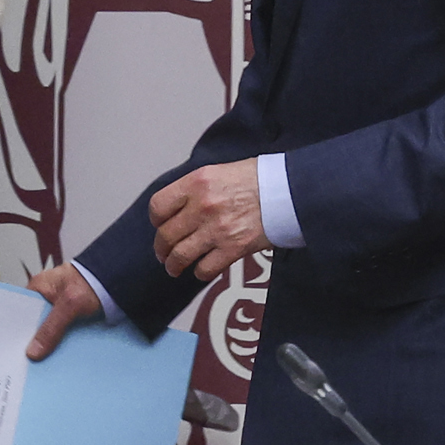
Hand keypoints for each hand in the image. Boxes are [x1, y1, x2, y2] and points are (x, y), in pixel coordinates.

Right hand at [22, 260, 103, 361]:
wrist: (120, 278)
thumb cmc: (92, 282)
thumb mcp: (69, 305)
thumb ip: (51, 328)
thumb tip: (33, 352)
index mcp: (38, 288)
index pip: (20, 312)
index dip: (16, 330)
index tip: (14, 349)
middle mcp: (46, 298)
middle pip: (34, 324)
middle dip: (33, 341)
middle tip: (27, 362)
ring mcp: (59, 308)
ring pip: (48, 330)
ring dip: (48, 344)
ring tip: (41, 365)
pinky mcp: (71, 317)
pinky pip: (62, 332)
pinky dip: (61, 342)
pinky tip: (58, 356)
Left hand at [148, 161, 268, 283]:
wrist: (288, 190)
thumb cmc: (258, 178)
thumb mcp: (219, 171)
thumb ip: (196, 188)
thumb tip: (180, 206)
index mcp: (197, 182)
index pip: (158, 206)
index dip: (156, 221)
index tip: (160, 226)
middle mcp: (202, 206)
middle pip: (166, 235)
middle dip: (161, 248)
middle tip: (163, 253)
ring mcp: (217, 229)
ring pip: (180, 256)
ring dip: (174, 265)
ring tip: (174, 268)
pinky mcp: (233, 248)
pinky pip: (205, 269)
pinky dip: (200, 272)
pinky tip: (202, 269)